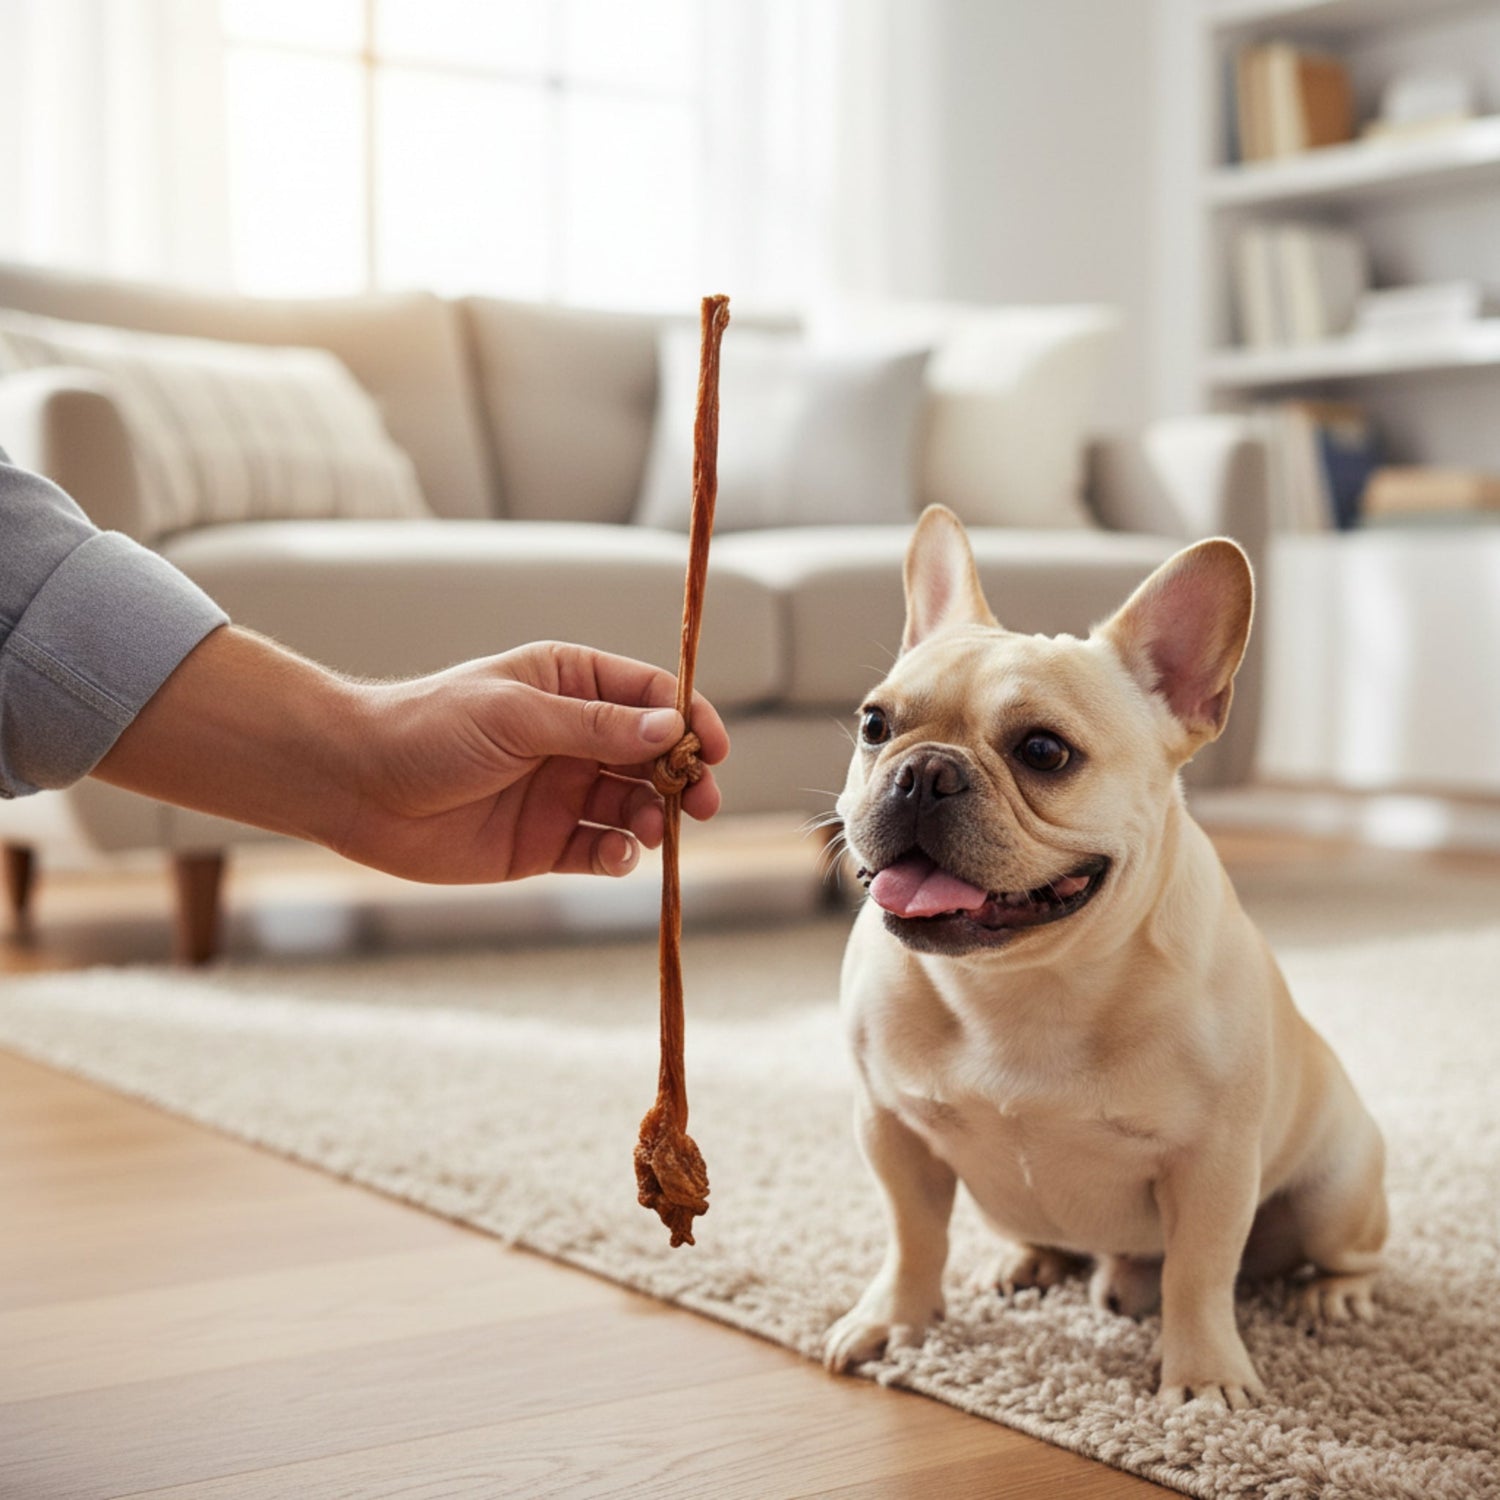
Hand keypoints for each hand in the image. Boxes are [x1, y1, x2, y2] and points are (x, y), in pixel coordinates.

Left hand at [338, 641, 728, 881]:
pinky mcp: (544, 844)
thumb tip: (673, 726)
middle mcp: (574, 737)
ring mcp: (561, 792)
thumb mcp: (518, 716)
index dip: (690, 720)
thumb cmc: (430, 730)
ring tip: (650, 829)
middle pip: (654, 756)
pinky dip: (619, 856)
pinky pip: (601, 851)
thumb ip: (597, 726)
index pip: (651, 696)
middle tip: (702, 803)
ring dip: (653, 819)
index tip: (712, 750)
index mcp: (570, 684)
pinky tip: (616, 856)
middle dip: (684, 778)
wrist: (356, 785)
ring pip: (634, 807)